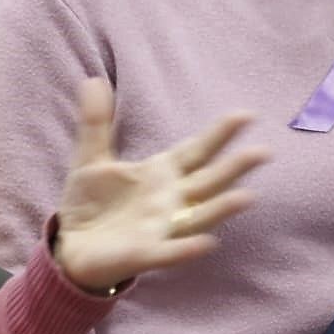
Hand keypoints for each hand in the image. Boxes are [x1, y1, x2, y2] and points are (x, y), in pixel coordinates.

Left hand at [53, 79, 265, 292]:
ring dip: (222, 208)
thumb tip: (92, 79)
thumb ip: (96, 122)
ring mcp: (161, 228)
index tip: (246, 115)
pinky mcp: (144, 254)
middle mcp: (171, 201)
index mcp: (162, 174)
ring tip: (247, 196)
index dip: (221, 133)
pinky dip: (186, 248)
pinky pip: (169, 252)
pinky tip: (206, 243)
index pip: (198, 150)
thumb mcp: (91, 157)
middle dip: (236, 167)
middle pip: (209, 181)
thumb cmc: (90, 203)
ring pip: (199, 217)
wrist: (69, 246)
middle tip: (264, 151)